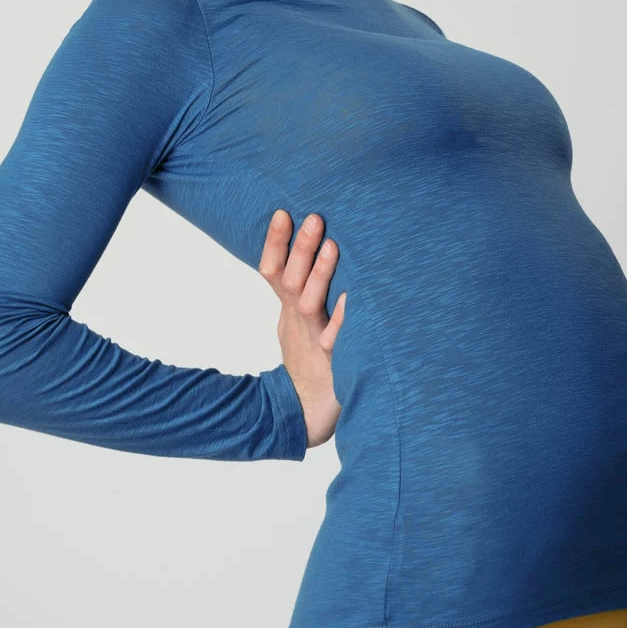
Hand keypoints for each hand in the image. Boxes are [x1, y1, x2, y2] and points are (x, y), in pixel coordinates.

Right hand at [258, 209, 345, 447]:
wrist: (308, 416)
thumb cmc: (311, 359)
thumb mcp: (298, 322)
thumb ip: (302, 288)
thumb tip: (317, 244)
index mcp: (290, 310)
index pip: (273, 270)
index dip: (274, 243)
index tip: (282, 211)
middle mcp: (299, 323)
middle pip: (292, 282)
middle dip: (300, 249)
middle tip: (313, 217)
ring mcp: (315, 342)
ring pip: (311, 306)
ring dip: (321, 275)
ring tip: (333, 246)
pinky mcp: (334, 363)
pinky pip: (337, 341)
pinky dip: (343, 321)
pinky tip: (353, 301)